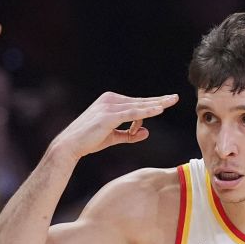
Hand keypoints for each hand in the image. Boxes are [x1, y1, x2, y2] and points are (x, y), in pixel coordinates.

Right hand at [49, 91, 179, 159]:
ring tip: (170, 102)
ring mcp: (109, 106)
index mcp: (110, 102)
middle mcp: (110, 100)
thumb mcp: (112, 137)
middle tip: (174, 98)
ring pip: (138, 106)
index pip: (135, 103)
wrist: (70, 145)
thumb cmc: (88, 141)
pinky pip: (132, 113)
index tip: (165, 103)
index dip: (151, 104)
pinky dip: (146, 112)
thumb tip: (147, 132)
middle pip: (139, 101)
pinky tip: (159, 110)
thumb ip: (129, 134)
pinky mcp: (109, 116)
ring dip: (155, 104)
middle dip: (158, 100)